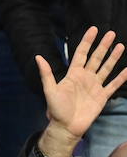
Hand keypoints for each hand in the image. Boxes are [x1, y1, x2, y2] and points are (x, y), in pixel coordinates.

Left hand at [37, 27, 126, 156]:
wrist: (66, 127)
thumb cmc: (56, 109)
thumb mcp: (49, 90)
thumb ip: (46, 74)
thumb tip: (38, 57)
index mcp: (73, 74)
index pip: (81, 53)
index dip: (87, 41)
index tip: (94, 29)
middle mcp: (85, 78)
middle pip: (96, 58)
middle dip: (103, 46)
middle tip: (111, 33)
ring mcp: (95, 86)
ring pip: (106, 68)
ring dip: (113, 57)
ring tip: (120, 45)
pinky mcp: (102, 97)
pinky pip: (114, 85)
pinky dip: (121, 78)